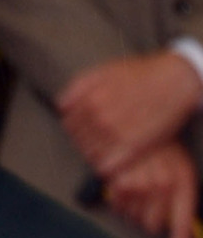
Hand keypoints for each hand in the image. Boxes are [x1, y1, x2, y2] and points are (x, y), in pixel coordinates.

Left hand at [56, 50, 202, 176]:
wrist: (176, 80)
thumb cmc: (141, 74)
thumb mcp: (105, 71)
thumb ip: (78, 87)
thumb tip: (61, 105)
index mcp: (89, 100)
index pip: (68, 123)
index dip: (75, 125)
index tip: (85, 126)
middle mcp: (99, 117)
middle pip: (77, 139)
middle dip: (84, 138)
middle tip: (99, 136)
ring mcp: (115, 133)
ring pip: (89, 154)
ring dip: (94, 152)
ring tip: (108, 145)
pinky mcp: (133, 147)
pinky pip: (106, 166)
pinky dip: (105, 165)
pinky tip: (113, 158)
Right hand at [101, 141, 197, 237]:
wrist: (138, 119)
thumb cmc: (158, 145)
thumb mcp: (177, 167)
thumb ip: (175, 195)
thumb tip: (166, 223)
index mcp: (183, 183)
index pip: (182, 224)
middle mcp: (165, 188)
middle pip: (152, 224)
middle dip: (148, 216)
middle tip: (147, 197)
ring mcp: (143, 187)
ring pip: (132, 216)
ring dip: (131, 206)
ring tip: (136, 183)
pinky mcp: (122, 184)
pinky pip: (118, 205)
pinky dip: (118, 198)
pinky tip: (124, 181)